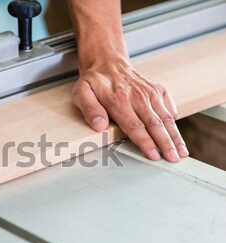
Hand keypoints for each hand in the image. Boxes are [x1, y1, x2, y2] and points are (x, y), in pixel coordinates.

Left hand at [72, 59, 188, 161]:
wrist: (107, 62)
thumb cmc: (94, 82)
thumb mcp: (81, 93)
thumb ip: (89, 109)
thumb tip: (99, 125)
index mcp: (119, 100)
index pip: (135, 126)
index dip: (146, 142)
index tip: (154, 155)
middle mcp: (138, 96)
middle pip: (155, 124)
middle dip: (166, 143)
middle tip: (174, 159)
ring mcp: (150, 93)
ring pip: (166, 117)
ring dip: (175, 136)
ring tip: (182, 152)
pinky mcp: (158, 90)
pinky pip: (169, 107)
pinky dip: (174, 121)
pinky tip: (177, 135)